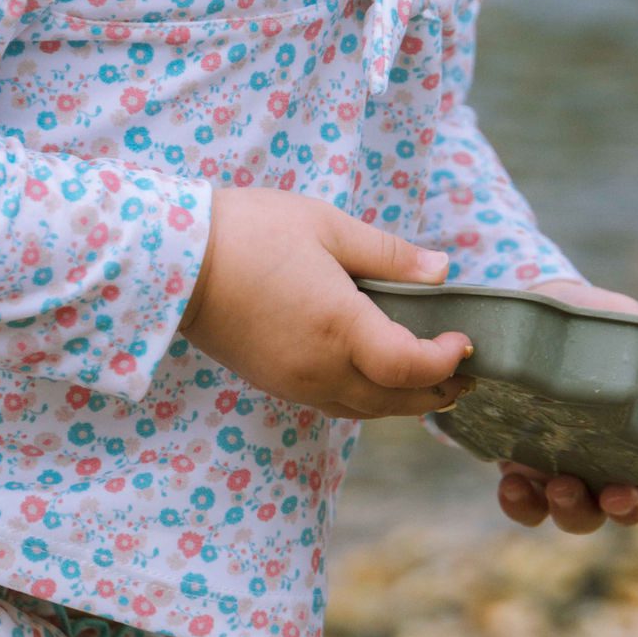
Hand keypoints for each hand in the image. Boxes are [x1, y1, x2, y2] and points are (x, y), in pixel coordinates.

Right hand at [180, 187, 475, 417]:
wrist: (172, 261)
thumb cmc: (251, 231)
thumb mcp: (327, 226)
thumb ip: (389, 255)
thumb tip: (440, 271)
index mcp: (339, 328)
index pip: (411, 367)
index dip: (446, 360)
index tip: (465, 340)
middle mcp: (320, 368)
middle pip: (395, 400)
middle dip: (437, 391)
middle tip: (465, 374)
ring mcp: (295, 383)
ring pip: (365, 410)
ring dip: (404, 401)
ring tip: (431, 381)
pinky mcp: (275, 383)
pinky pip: (335, 405)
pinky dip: (368, 399)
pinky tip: (377, 377)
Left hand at [495, 278, 637, 533]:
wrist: (523, 320)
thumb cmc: (586, 321)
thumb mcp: (617, 321)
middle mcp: (610, 459)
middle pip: (633, 503)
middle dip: (629, 508)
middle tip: (614, 497)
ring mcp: (568, 469)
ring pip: (581, 514)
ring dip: (574, 511)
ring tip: (558, 488)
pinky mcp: (525, 471)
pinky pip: (529, 506)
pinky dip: (523, 505)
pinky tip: (511, 485)